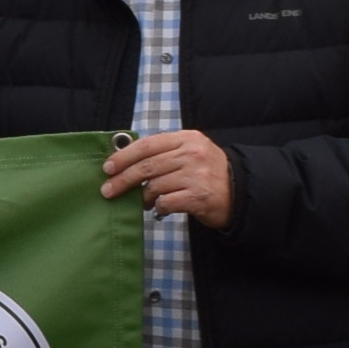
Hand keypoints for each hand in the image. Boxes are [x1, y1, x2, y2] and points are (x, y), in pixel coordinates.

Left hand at [100, 129, 234, 226]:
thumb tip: (124, 158)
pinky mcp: (198, 197)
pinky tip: (159, 208)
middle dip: (122, 179)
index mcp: (187, 139)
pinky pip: (165, 202)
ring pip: (154, 186)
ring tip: (140, 201)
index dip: (123, 156)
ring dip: (141, 196)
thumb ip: (163, 152)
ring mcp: (196, 175)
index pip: (147, 145)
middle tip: (108, 190)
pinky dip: (158, 207)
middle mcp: (192, 154)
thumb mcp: (190, 152)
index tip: (108, 167)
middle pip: (147, 166)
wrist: (240, 193)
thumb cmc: (208, 172)